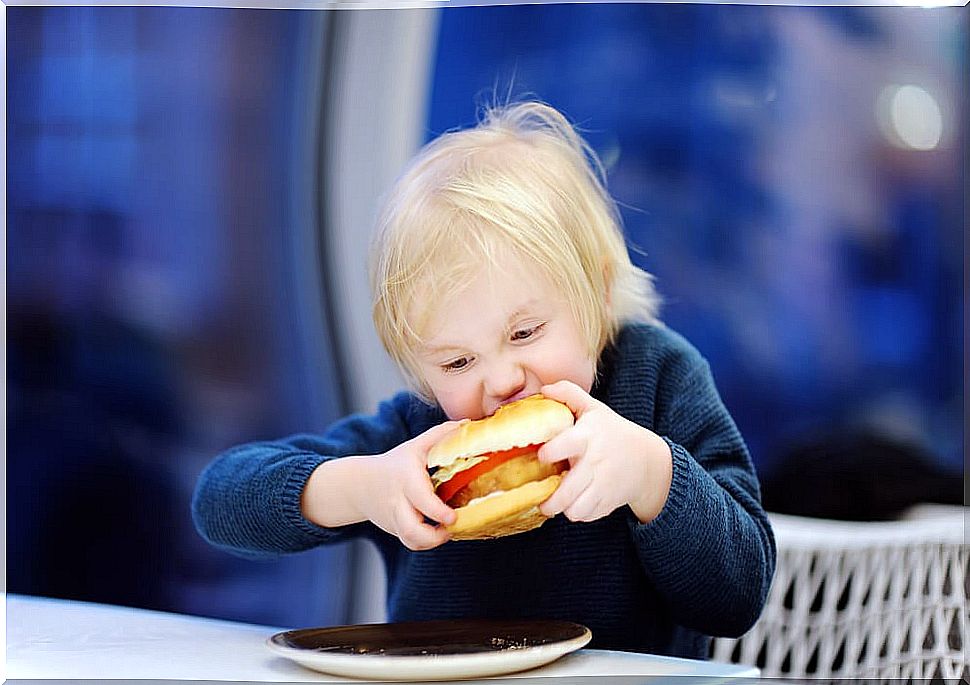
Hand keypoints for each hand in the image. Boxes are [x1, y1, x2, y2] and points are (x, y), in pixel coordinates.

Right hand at [344, 421, 461, 550]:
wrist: (359, 485)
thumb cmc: (395, 463)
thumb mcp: (414, 446)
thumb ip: (440, 434)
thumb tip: (468, 424)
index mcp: (406, 479)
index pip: (420, 498)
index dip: (436, 511)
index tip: (452, 517)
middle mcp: (398, 502)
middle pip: (411, 529)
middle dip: (434, 537)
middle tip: (453, 528)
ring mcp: (395, 518)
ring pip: (411, 540)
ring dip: (432, 542)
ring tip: (447, 532)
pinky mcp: (396, 530)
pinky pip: (411, 543)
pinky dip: (426, 543)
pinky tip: (438, 534)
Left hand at [537, 380, 672, 523]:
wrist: (647, 460)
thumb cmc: (612, 432)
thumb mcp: (594, 408)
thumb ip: (569, 394)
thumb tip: (544, 389)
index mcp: (588, 437)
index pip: (566, 445)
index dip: (550, 452)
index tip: (541, 456)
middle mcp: (595, 462)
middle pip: (567, 490)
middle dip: (549, 500)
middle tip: (539, 497)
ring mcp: (603, 485)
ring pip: (575, 509)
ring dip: (562, 509)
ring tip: (554, 502)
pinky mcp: (608, 502)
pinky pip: (587, 516)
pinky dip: (578, 513)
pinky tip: (574, 502)